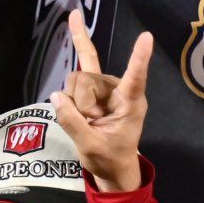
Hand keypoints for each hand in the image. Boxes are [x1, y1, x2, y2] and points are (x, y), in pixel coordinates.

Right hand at [50, 9, 153, 192]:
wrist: (114, 168)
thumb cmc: (110, 159)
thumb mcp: (90, 147)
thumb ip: (73, 122)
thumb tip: (56, 96)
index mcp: (130, 104)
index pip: (135, 78)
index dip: (138, 58)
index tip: (147, 36)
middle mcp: (120, 90)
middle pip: (89, 78)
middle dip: (80, 101)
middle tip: (91, 123)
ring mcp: (107, 87)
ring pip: (79, 79)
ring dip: (75, 100)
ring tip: (88, 119)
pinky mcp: (96, 88)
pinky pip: (80, 71)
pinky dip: (77, 60)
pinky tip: (76, 35)